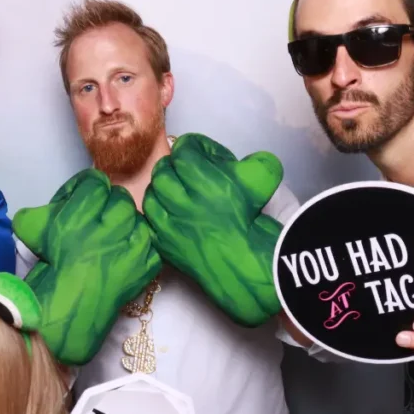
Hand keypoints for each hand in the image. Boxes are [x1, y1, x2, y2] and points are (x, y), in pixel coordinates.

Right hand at [13, 169, 160, 366]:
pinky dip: (141, 249)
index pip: (95, 182)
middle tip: (99, 223)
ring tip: (114, 240)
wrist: (69, 307)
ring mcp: (134, 245)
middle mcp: (112, 225)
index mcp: (83, 212)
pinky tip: (126, 256)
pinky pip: (151, 244)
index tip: (83, 203)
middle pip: (120, 198)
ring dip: (127, 226)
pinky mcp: (148, 263)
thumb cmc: (50, 268)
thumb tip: (55, 204)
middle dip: (109, 207)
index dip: (87, 190)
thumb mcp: (30, 230)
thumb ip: (40, 209)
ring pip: (138, 218)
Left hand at [143, 133, 283, 326]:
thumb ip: (253, 161)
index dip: (194, 148)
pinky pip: (148, 221)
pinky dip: (156, 214)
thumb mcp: (264, 179)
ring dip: (162, 190)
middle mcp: (181, 200)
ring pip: (151, 195)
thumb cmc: (256, 221)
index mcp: (204, 180)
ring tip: (175, 193)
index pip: (184, 149)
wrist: (248, 265)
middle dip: (174, 167)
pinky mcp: (162, 243)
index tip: (202, 154)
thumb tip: (237, 162)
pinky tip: (168, 214)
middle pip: (162, 171)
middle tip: (186, 172)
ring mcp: (168, 224)